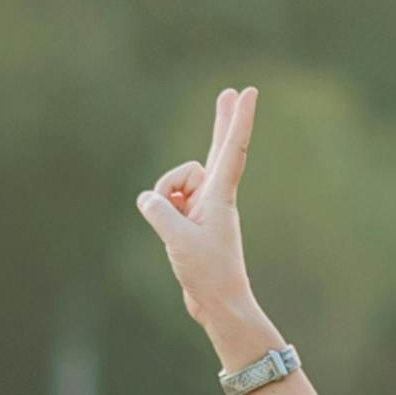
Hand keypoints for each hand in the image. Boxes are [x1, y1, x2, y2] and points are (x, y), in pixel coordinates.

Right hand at [133, 84, 267, 339]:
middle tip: (230, 92)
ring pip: (172, 184)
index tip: (248, 92)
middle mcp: (215, 195)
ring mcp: (204, 206)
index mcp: (221, 196)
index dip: (237, 119)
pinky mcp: (193, 219)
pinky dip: (162, 211)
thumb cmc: (207, 272)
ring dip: (165, 200)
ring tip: (177, 231)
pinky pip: (166, 202)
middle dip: (222, 121)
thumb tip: (148, 198)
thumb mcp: (177, 239)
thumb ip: (159, 211)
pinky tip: (171, 235)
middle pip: (217, 149)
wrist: (218, 303)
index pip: (231, 149)